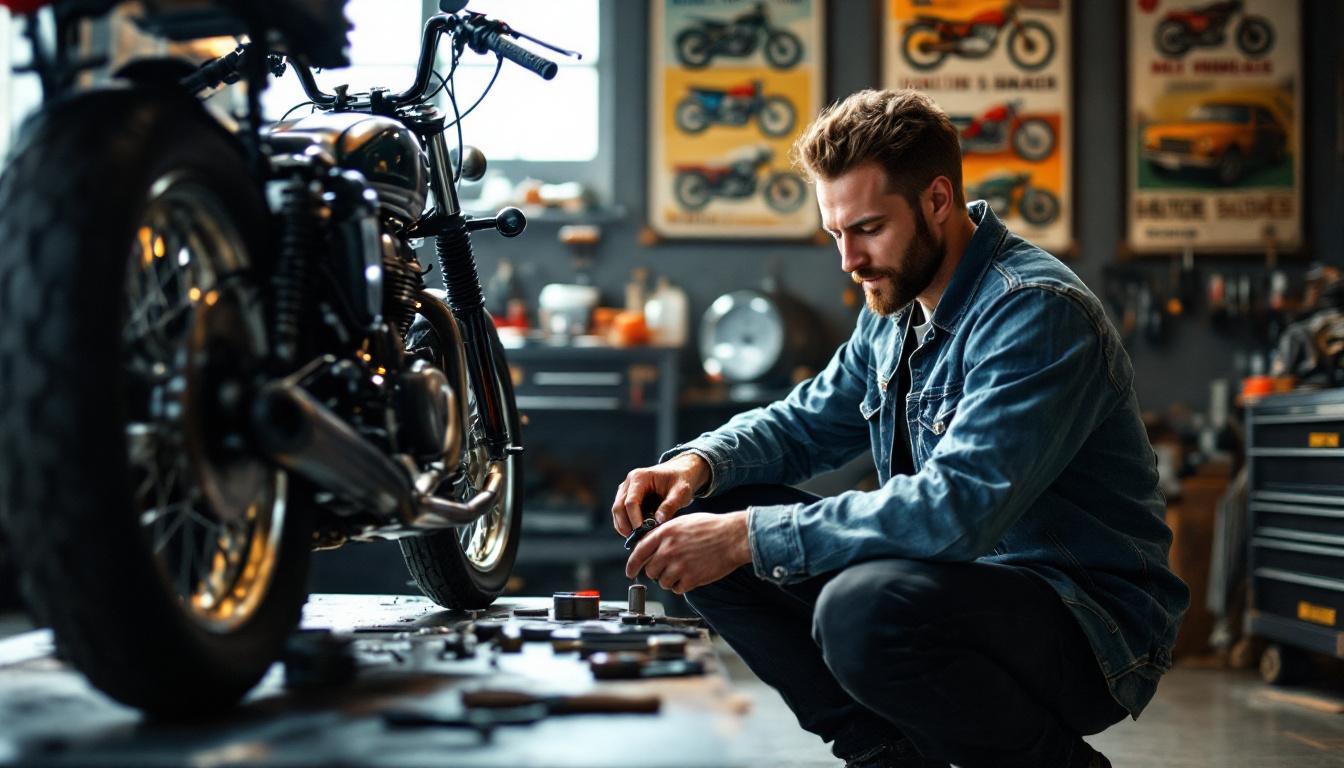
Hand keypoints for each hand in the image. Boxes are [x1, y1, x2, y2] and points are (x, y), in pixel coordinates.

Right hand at [611, 453, 710, 535]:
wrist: (680, 472)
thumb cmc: (681, 480)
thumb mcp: (681, 492)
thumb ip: (670, 505)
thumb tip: (658, 521)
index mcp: (639, 477)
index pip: (631, 502)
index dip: (634, 519)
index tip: (642, 532)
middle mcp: (628, 483)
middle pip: (618, 507)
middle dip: (625, 525)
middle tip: (637, 539)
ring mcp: (626, 490)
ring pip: (617, 512)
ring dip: (624, 526)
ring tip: (638, 538)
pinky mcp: (627, 498)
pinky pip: (622, 514)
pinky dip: (627, 524)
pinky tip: (638, 533)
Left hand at [624, 511, 750, 594]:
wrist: (732, 537)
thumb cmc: (711, 527)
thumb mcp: (682, 522)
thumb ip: (664, 534)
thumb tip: (649, 545)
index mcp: (664, 534)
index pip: (638, 553)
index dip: (632, 566)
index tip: (630, 572)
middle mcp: (668, 550)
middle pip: (650, 570)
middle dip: (656, 572)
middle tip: (668, 568)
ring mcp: (679, 565)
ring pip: (662, 582)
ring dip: (670, 580)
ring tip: (683, 570)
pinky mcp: (690, 578)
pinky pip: (677, 589)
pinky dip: (682, 586)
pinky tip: (691, 576)